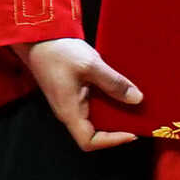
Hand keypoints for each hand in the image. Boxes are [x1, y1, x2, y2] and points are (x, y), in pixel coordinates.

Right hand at [23, 37, 141, 153]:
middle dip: (117, 128)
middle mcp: (69, 112)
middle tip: (139, 118)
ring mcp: (70, 102)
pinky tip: (122, 92)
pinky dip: (109, 102)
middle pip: (94, 133)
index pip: (88, 141)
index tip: (133, 132)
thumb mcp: (91, 66)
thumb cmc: (60, 52)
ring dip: (115, 114)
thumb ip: (114, 83)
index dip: (112, 141)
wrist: (39, 38)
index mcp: (69, 111)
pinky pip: (93, 105)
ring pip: (95, 118)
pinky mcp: (73, 93)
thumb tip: (137, 99)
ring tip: (135, 105)